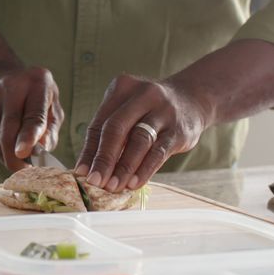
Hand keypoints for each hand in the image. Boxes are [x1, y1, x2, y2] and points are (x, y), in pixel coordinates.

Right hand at [0, 66, 63, 170]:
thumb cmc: (32, 94)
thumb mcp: (51, 104)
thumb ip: (51, 128)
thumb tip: (43, 150)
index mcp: (37, 83)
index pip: (33, 114)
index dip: (28, 136)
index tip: (23, 154)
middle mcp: (10, 88)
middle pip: (8, 131)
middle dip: (14, 156)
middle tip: (24, 171)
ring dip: (8, 156)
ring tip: (19, 157)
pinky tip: (7, 148)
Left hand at [75, 74, 208, 190]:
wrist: (193, 99)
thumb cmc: (149, 111)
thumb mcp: (127, 111)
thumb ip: (108, 134)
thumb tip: (86, 168)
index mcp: (122, 88)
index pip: (99, 123)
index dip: (89, 150)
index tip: (81, 173)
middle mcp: (143, 95)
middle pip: (116, 129)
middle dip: (104, 159)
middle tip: (95, 181)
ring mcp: (163, 111)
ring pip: (138, 141)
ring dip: (124, 167)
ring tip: (113, 186)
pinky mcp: (179, 129)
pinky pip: (159, 152)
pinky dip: (145, 169)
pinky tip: (134, 183)